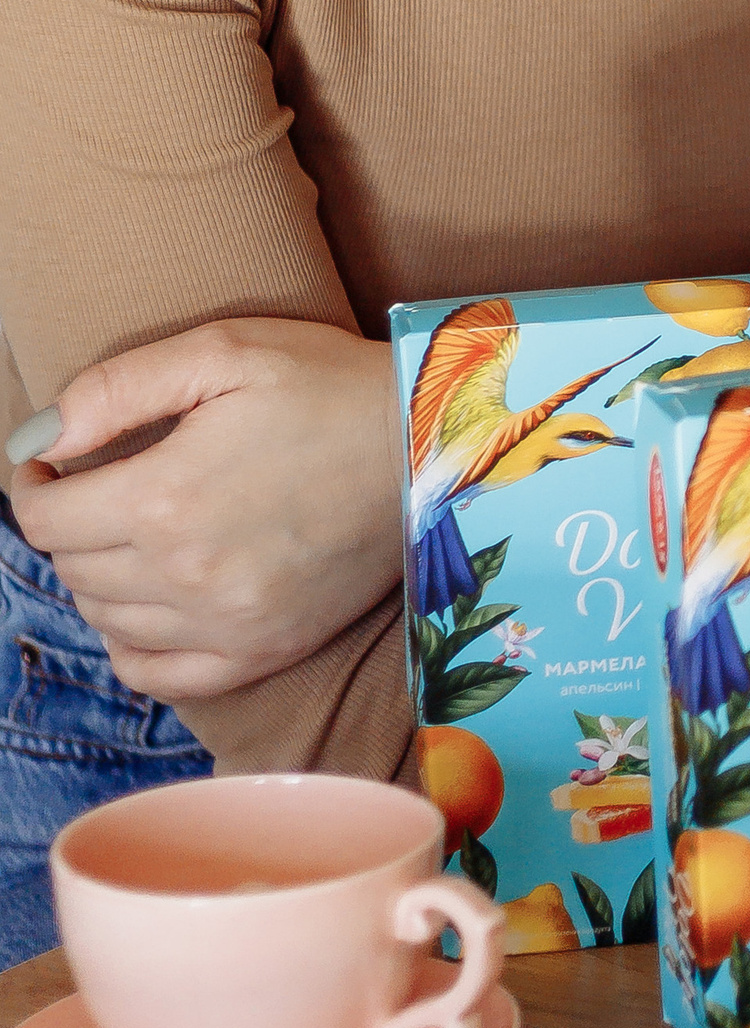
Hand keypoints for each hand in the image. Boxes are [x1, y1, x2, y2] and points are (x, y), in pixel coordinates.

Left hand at [11, 319, 401, 699]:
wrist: (433, 444)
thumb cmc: (330, 386)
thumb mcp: (223, 352)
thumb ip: (115, 388)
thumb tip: (39, 438)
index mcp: (165, 497)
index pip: (43, 517)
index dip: (32, 483)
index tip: (50, 462)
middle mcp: (186, 573)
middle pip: (72, 569)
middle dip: (68, 524)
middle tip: (96, 488)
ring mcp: (226, 621)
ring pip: (107, 619)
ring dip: (99, 577)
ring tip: (130, 534)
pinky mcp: (264, 648)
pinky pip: (158, 675)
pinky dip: (131, 648)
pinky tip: (145, 607)